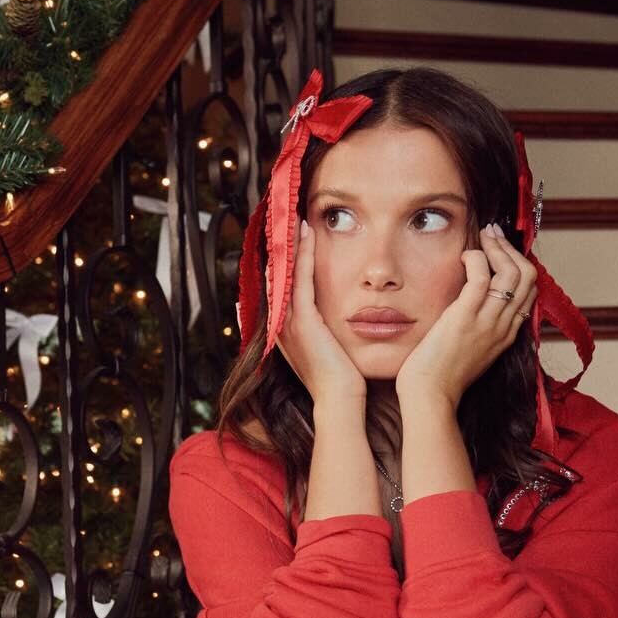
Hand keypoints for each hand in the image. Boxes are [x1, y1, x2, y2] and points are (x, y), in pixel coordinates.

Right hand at [274, 217, 365, 406]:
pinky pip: (299, 278)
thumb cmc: (342, 379)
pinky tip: (308, 233)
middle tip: (285, 216)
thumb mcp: (330, 348)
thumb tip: (342, 314)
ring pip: (284, 272)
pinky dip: (302, 254)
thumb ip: (328, 328)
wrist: (339, 401)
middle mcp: (280, 323)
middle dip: (280, 246)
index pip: (279, 285)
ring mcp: (286, 322)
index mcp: (285, 329)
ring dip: (289, 243)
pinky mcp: (301, 321)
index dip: (281, 260)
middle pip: (275, 274)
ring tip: (293, 217)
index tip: (288, 235)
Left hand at [395, 222, 537, 412]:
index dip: (520, 266)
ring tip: (483, 236)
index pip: (528, 293)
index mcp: (506, 335)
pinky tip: (465, 255)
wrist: (430, 397)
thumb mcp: (471, 352)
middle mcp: (503, 326)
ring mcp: (487, 322)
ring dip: (497, 247)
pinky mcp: (465, 317)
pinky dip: (476, 258)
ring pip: (510, 272)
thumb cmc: (440, 378)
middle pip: (527, 277)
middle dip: (512, 249)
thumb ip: (478, 329)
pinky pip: (481, 277)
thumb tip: (472, 305)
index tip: (503, 252)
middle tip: (494, 235)